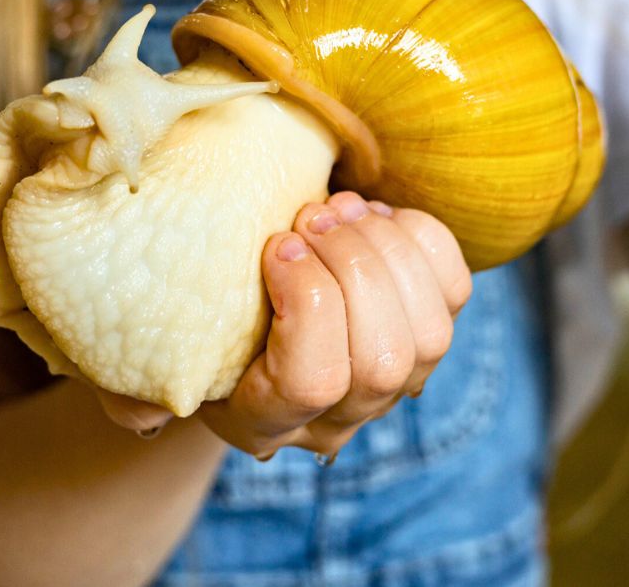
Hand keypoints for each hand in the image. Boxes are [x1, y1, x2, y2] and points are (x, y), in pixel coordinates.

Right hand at [197, 191, 471, 460]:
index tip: (277, 245)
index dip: (307, 301)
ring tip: (340, 207)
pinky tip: (376, 215)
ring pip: (430, 335)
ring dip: (388, 250)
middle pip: (382, 361)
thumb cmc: (199, 317)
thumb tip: (185, 305)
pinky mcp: (427, 340)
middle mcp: (340, 417)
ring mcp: (392, 387)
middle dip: (354, 266)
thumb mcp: (174, 327)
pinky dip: (422, 241)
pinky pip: (454, 293)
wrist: (243, 328)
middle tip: (312, 216)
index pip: (313, 383)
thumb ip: (175, 325)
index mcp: (265, 421)